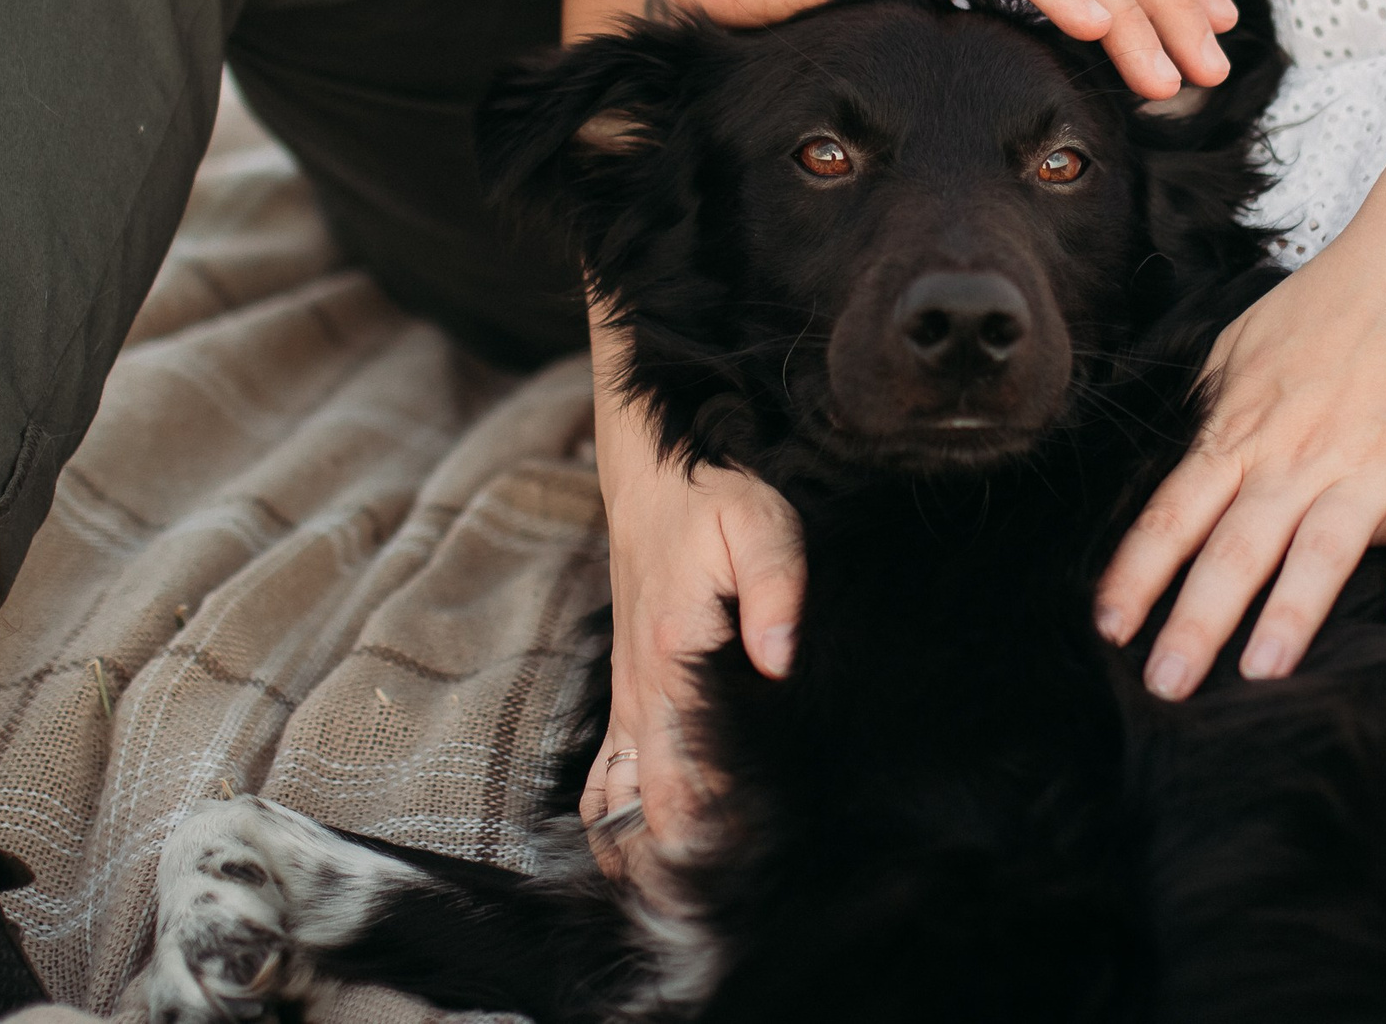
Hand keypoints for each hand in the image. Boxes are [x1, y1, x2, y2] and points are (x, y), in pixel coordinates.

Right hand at [582, 369, 802, 870]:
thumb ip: (776, 590)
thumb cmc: (712, 501)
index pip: (683, 788)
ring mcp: (627, 703)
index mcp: (672, 665)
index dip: (714, 846)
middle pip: (649, 822)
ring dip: (646, 862)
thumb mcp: (760, 524)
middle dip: (684, 875)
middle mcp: (639, 697)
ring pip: (616, 814)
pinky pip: (604, 783)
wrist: (651, 478)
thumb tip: (781, 660)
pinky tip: (647, 857)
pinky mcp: (626, 698)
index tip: (751, 877)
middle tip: (730, 908)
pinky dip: (617, 829)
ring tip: (690, 901)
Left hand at [1092, 221, 1385, 699]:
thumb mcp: (1245, 343)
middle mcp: (1297, 452)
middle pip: (1236, 547)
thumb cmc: (1336, 301)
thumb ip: (1209, 407)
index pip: (1176, 511)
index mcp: (1245, 427)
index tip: (1109, 628)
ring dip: (1291, 611)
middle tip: (1166, 688)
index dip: (1139, 573)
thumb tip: (1170, 459)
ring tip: (1260, 672)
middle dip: (1196, 620)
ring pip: (1320, 545)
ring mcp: (1369, 461)